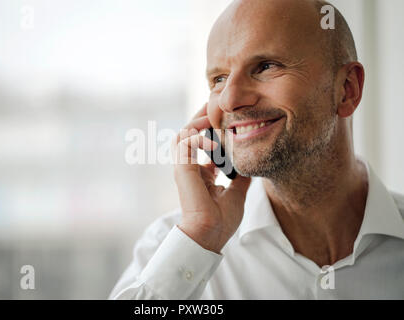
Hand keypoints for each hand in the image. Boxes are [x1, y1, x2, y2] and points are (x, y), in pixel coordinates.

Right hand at [171, 103, 251, 253]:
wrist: (210, 234)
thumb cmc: (221, 219)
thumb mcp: (237, 192)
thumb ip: (240, 177)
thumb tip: (250, 164)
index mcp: (201, 172)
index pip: (202, 142)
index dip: (212, 129)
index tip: (227, 121)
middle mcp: (190, 167)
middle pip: (190, 133)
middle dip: (203, 117)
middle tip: (217, 105)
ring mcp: (184, 167)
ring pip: (184, 133)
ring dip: (198, 122)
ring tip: (213, 117)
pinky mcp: (182, 168)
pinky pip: (185, 142)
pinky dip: (199, 137)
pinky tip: (215, 141)